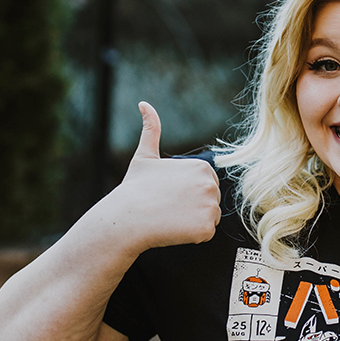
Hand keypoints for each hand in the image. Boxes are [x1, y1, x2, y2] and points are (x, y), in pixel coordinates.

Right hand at [106, 102, 221, 252]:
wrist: (128, 218)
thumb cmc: (135, 188)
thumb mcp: (145, 156)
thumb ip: (151, 130)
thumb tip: (144, 104)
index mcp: (203, 168)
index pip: (206, 186)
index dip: (188, 193)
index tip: (170, 194)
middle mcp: (211, 185)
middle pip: (211, 202)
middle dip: (193, 207)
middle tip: (169, 207)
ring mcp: (211, 207)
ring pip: (210, 218)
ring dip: (193, 222)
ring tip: (171, 218)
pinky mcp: (206, 228)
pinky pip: (205, 234)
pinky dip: (192, 236)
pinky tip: (175, 229)